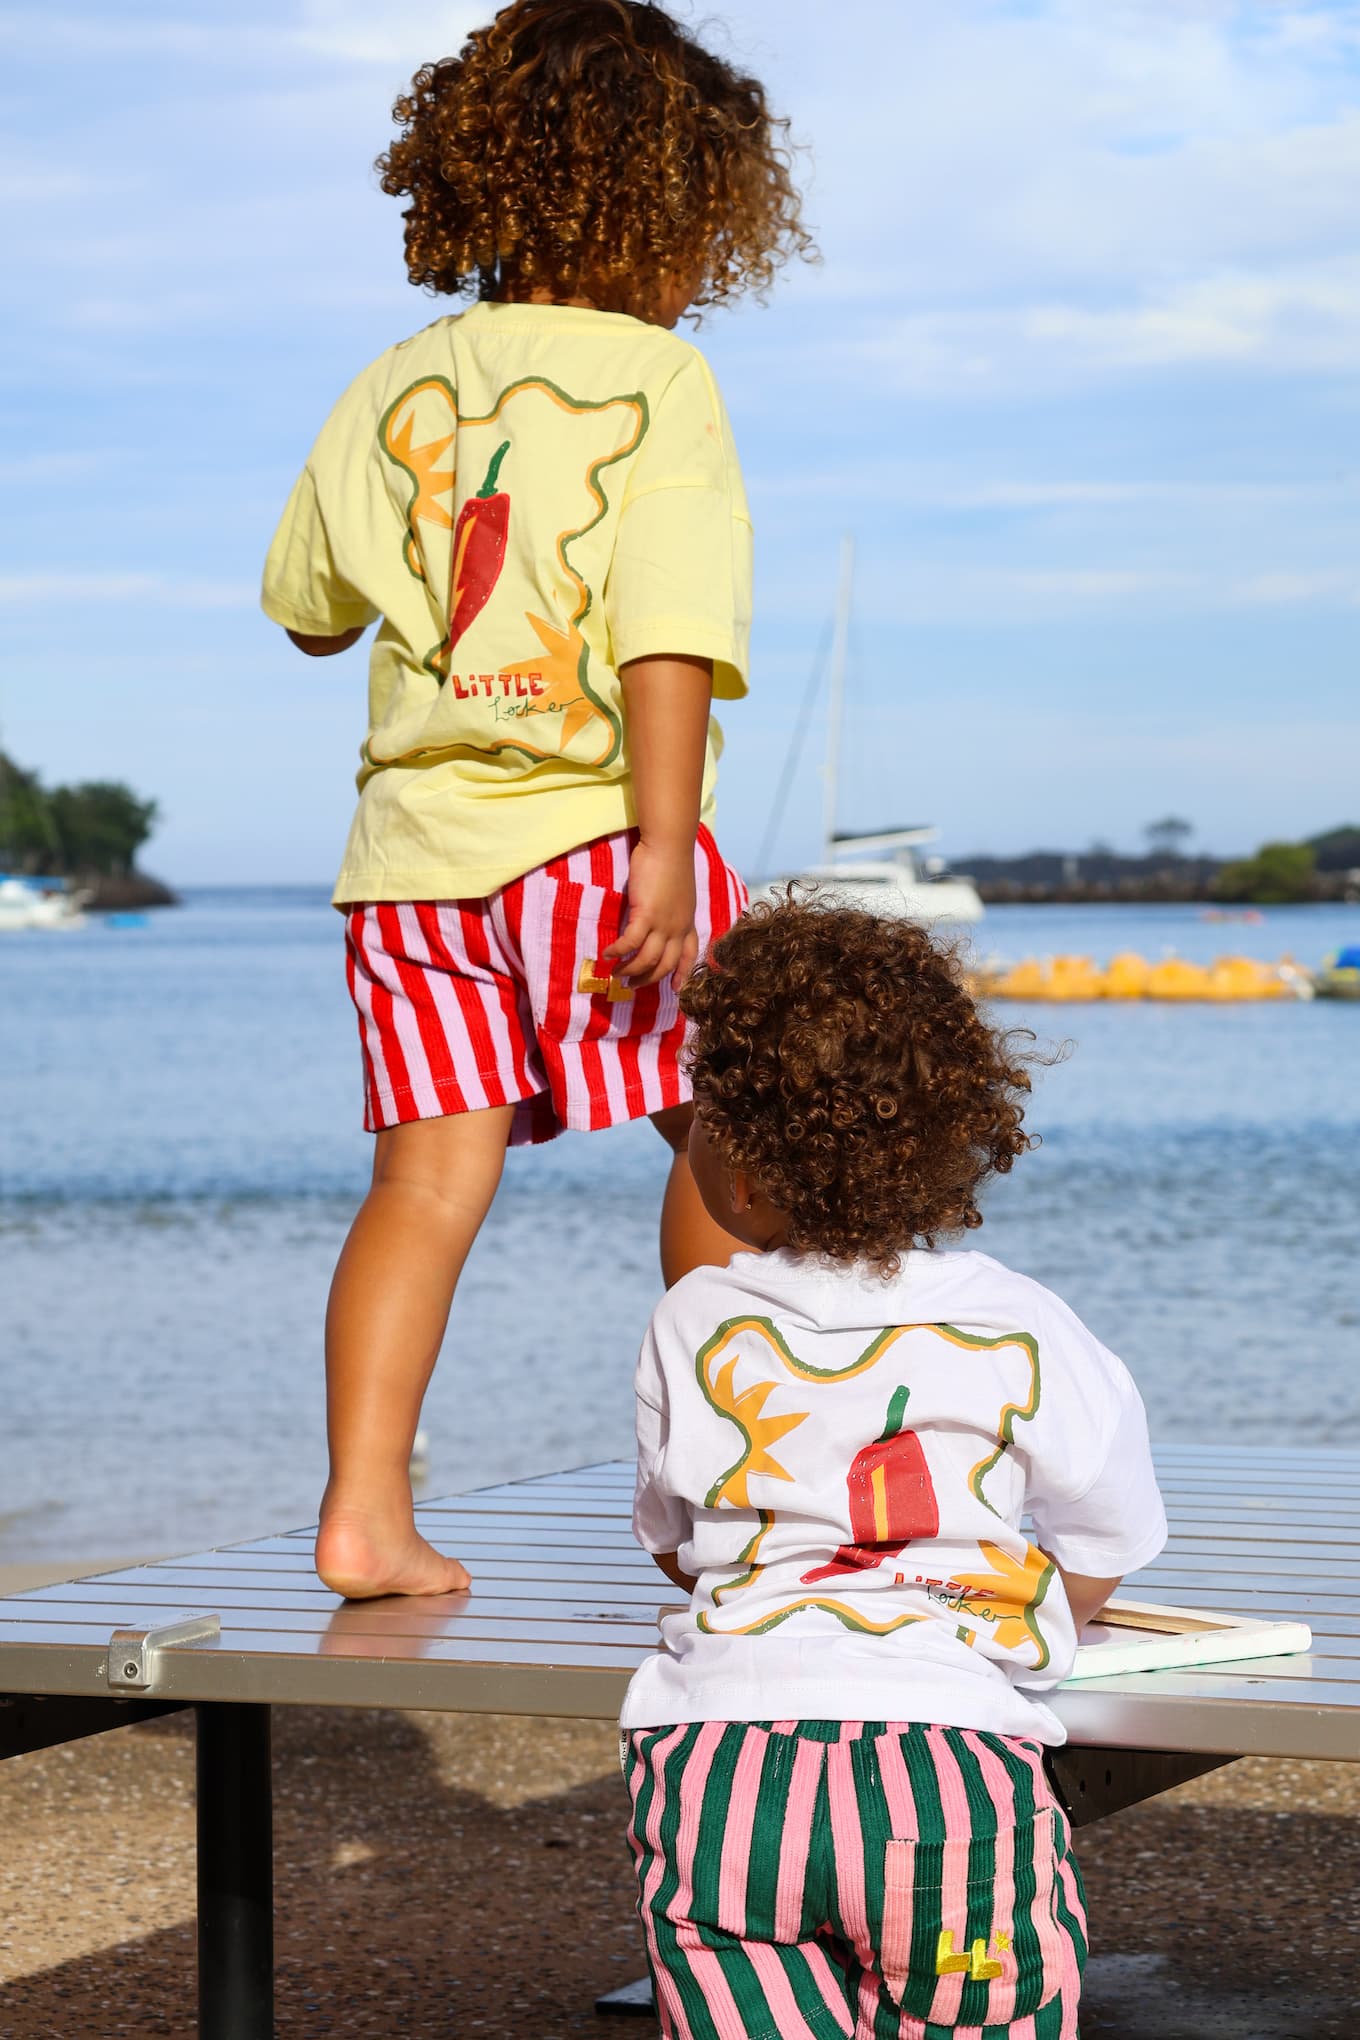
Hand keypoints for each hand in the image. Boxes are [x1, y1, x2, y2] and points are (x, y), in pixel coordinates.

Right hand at [603, 839, 697, 989]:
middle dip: (649, 979)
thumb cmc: (672, 862)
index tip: (675, 989)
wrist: (669, 845)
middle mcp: (678, 927)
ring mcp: (663, 923)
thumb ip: (672, 909)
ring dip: (631, 970)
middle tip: (633, 985)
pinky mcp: (646, 915)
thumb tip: (658, 917)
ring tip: (616, 974)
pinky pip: (630, 943)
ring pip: (647, 959)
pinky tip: (607, 954)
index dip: (683, 974)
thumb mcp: (680, 893)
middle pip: (666, 964)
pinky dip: (618, 952)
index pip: (690, 955)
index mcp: (688, 922)